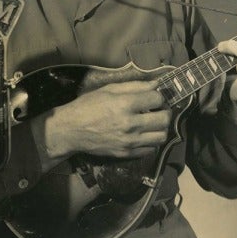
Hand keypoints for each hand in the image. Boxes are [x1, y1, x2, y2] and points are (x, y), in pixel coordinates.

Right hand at [39, 79, 169, 161]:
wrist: (71, 130)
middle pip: (164, 119)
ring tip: (153, 122)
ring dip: (161, 128)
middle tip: (158, 109)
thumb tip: (156, 84)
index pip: (157, 99)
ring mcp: (129, 141)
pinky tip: (144, 134)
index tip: (153, 97)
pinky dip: (152, 141)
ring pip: (161, 136)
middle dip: (164, 111)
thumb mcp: (109, 89)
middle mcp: (130, 124)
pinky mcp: (127, 153)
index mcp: (125, 104)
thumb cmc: (88, 106)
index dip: (158, 96)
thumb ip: (134, 86)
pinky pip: (150, 149)